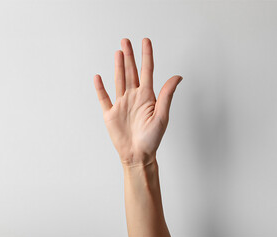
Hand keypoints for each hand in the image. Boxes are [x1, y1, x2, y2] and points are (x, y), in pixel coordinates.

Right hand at [94, 38, 182, 166]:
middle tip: (126, 41)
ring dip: (118, 66)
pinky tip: (98, 77)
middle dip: (129, 56)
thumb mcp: (162, 116)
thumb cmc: (152, 138)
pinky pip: (104, 98)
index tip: (145, 41)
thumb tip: (178, 77)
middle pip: (131, 72)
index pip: (147, 71)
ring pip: (119, 80)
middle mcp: (134, 97)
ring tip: (118, 52)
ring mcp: (121, 104)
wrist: (137, 155)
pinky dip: (100, 87)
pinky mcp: (110, 113)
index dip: (146, 55)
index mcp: (147, 96)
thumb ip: (167, 95)